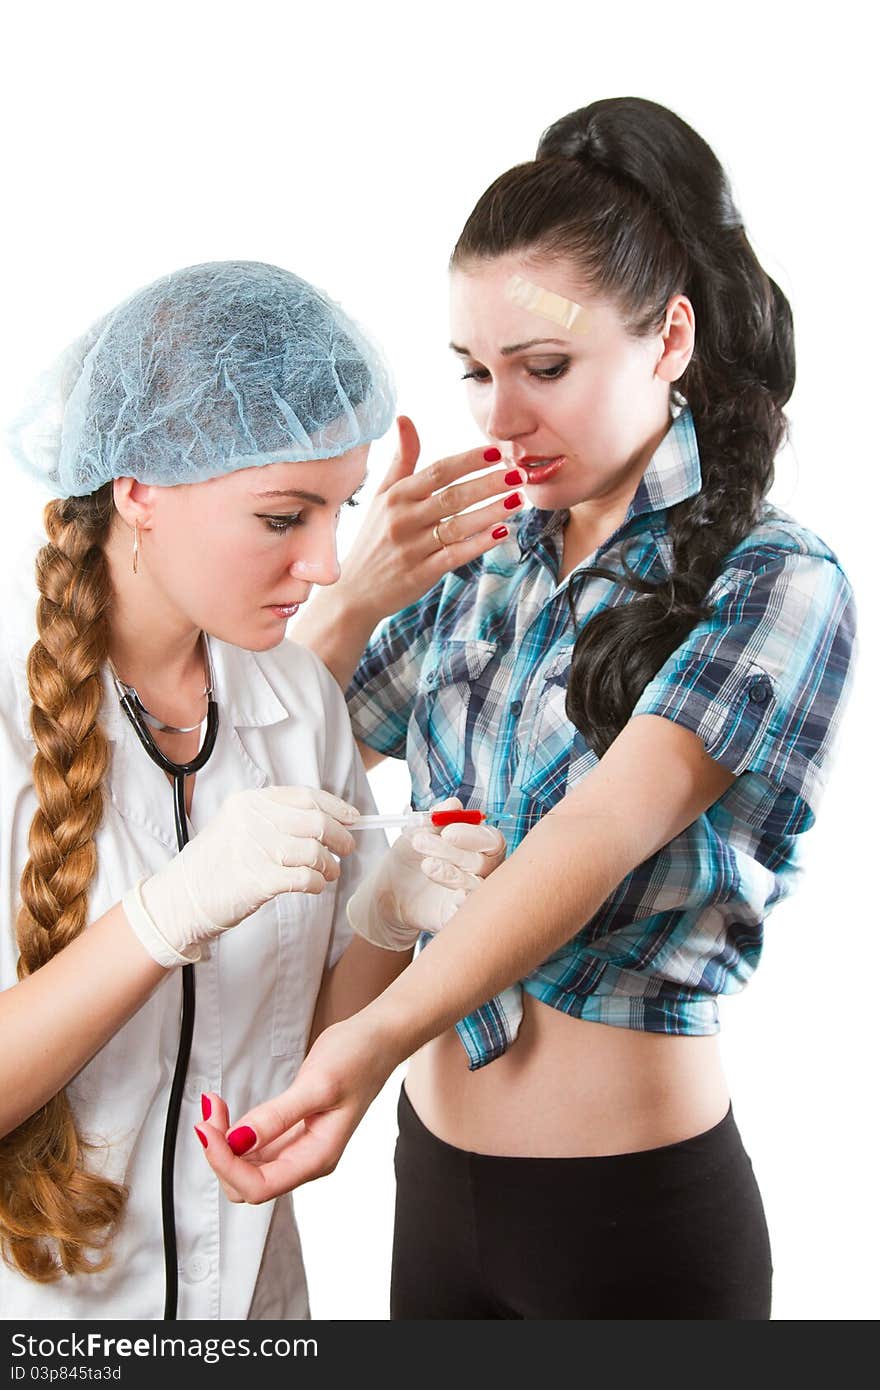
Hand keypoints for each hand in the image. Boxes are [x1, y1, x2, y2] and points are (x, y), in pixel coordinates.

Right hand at [122, 786, 358, 967]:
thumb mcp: (238, 826)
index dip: (336, 807)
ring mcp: (256, 849)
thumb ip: (274, 818)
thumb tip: (326, 821)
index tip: (353, 818)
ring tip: (329, 873)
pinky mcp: (260, 879)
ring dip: (330, 865)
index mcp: (249, 802)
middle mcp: (254, 820)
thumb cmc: (214, 866)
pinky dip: (318, 883)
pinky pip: (306, 877)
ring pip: (315, 851)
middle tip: (347, 849)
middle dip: (340, 836)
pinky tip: (315, 886)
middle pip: (316, 821)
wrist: (181, 899)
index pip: (305, 796)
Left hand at [195, 1011, 395, 1200]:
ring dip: (223, 1144)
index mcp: (317, 1157)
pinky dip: (233, 1133)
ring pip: (246, 1167)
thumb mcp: (317, 1085)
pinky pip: (252, 1147)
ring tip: (214, 1108)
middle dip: (221, 1155)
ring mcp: (297, 1147)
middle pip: (247, 1183)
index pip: (259, 1186)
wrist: (376, 1039)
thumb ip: (278, 1116)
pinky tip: (225, 1111)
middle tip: (210, 1116)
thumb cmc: (358, 1059)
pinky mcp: (290, 1130)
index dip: (227, 1164)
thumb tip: (239, 1140)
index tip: (209, 1131)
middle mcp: (306, 1159)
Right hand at [334, 416, 525, 624]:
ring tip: (518, 500)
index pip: (437, 472)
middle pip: (452, 497)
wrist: (354, 592)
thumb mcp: (382, 496)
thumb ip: (401, 460)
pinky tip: (502, 532)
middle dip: (488, 483)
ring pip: (457, 526)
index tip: (496, 451)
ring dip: (491, 512)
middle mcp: (403, 520)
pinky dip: (479, 544)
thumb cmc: (374, 538)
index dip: (468, 461)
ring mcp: (412, 548)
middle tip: (518, 474)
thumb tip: (405, 418)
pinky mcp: (421, 574)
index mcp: (396, 496)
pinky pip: (455, 556)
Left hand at [345, 797, 506, 949]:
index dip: (472, 834)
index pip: (491, 839)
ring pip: (478, 885)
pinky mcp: (459, 916)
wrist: (387, 891)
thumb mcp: (416, 833)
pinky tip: (443, 892)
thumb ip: (435, 818)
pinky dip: (460, 900)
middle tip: (421, 843)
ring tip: (425, 865)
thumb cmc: (408, 859)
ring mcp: (472, 895)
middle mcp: (481, 870)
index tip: (446, 831)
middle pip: (484, 861)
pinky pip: (469, 910)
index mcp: (476, 846)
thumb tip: (453, 803)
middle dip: (453, 851)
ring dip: (450, 872)